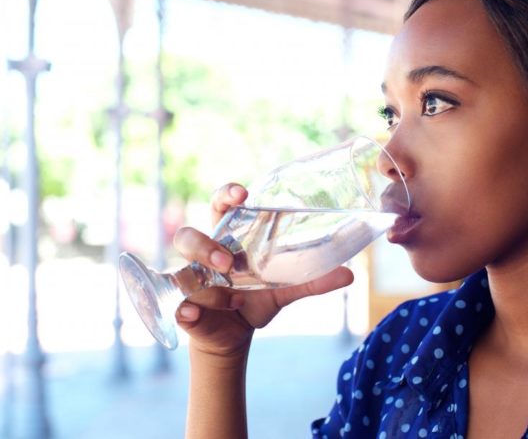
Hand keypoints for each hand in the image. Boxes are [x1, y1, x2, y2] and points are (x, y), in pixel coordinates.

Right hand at [173, 183, 353, 358]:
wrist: (235, 334)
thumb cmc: (256, 300)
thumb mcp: (285, 290)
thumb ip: (313, 281)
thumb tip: (350, 274)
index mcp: (228, 237)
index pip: (220, 205)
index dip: (226, 195)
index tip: (242, 194)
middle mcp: (204, 255)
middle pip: (188, 236)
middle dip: (205, 245)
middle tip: (228, 261)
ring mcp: (191, 281)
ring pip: (181, 270)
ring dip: (200, 279)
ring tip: (225, 294)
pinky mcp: (185, 307)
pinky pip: (177, 306)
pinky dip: (185, 312)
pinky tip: (192, 315)